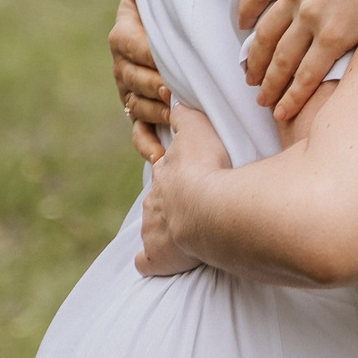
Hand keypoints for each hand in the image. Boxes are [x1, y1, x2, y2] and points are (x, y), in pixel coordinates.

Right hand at [110, 0, 171, 162]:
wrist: (165, 27)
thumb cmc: (167, 7)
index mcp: (123, 35)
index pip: (133, 46)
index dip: (149, 57)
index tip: (168, 66)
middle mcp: (121, 65)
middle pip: (133, 78)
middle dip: (153, 86)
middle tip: (173, 93)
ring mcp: (128, 91)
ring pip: (136, 105)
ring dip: (154, 112)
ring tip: (174, 116)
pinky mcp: (137, 111)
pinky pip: (138, 131)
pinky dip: (147, 145)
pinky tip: (160, 156)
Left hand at [137, 101, 230, 276]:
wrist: (206, 208)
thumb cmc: (209, 168)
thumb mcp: (199, 129)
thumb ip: (187, 113)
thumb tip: (174, 95)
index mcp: (167, 172)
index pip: (163, 167)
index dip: (169, 168)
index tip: (173, 170)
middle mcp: (155, 199)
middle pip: (156, 198)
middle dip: (165, 201)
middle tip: (183, 206)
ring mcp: (153, 229)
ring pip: (151, 226)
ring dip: (161, 229)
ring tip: (179, 235)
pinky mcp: (157, 255)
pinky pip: (148, 260)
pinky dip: (150, 261)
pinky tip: (153, 262)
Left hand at [239, 0, 357, 121]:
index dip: (246, 10)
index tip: (240, 26)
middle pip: (266, 32)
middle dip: (255, 58)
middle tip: (249, 76)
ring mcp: (315, 14)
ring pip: (281, 57)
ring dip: (269, 82)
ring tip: (263, 100)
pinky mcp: (335, 36)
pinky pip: (307, 72)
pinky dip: (292, 94)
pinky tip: (284, 110)